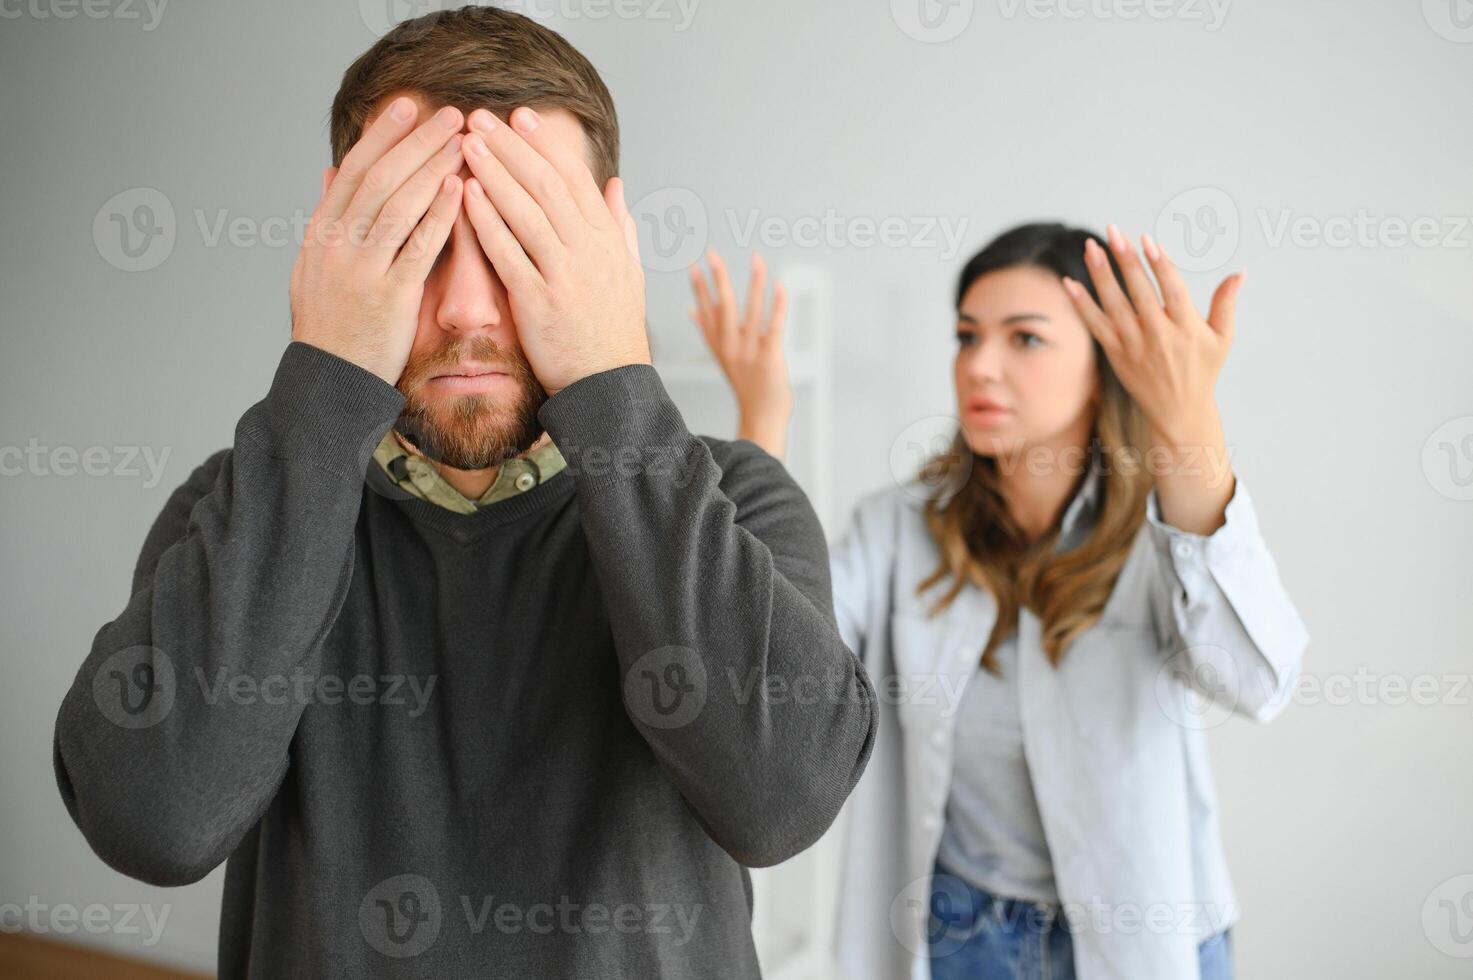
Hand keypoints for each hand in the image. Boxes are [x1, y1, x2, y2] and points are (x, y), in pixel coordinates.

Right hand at [290, 97, 465, 385]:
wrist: (330, 381)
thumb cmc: (332, 324)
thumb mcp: (314, 268)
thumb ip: (327, 220)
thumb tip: (330, 174)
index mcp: (319, 234)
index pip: (353, 170)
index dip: (381, 135)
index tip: (407, 106)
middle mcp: (336, 246)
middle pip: (378, 179)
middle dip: (415, 141)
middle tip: (449, 113)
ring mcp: (361, 270)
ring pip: (398, 206)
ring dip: (433, 168)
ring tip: (463, 143)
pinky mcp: (389, 298)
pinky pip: (417, 248)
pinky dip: (439, 215)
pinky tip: (460, 190)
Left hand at [457, 106, 649, 397]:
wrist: (608, 384)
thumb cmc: (614, 329)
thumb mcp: (629, 273)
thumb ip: (620, 225)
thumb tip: (616, 184)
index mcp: (608, 241)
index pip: (576, 179)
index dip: (546, 145)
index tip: (521, 117)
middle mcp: (589, 252)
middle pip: (547, 186)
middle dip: (512, 148)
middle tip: (481, 118)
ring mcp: (565, 277)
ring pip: (527, 213)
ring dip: (495, 174)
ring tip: (467, 144)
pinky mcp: (539, 304)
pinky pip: (508, 255)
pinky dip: (487, 223)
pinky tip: (466, 197)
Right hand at [688, 250, 792, 458]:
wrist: (761, 417)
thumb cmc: (746, 384)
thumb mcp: (723, 356)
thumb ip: (708, 331)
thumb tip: (691, 310)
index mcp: (718, 345)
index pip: (705, 311)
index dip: (699, 288)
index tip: (693, 265)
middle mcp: (731, 347)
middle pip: (722, 308)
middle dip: (718, 279)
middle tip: (712, 254)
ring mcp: (750, 352)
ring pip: (751, 312)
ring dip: (754, 284)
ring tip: (756, 260)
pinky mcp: (770, 357)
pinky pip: (774, 326)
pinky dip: (778, 305)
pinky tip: (780, 286)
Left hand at [1061, 224, 1242, 446]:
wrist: (1178, 411)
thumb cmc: (1203, 370)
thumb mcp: (1222, 339)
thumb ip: (1226, 304)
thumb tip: (1240, 272)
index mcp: (1186, 328)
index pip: (1172, 291)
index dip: (1160, 265)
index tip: (1148, 240)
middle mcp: (1158, 336)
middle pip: (1139, 293)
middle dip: (1126, 261)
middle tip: (1113, 231)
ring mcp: (1134, 346)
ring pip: (1113, 306)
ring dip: (1101, 275)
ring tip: (1092, 247)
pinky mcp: (1115, 354)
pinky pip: (1095, 326)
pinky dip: (1081, 305)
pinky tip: (1070, 283)